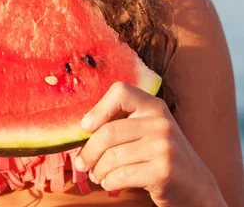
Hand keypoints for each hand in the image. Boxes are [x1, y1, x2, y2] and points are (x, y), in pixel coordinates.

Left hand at [75, 82, 220, 206]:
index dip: (98, 108)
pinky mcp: (164, 171)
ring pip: (113, 157)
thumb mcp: (148, 130)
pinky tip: (110, 183)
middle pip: (109, 132)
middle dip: (89, 151)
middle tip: (81, 163)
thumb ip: (123, 123)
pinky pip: (123, 176)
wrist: (196, 186)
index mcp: (153, 106)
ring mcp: (164, 147)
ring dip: (98, 170)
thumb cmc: (160, 155)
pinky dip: (110, 182)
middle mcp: (160, 122)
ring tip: (97, 175)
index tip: (86, 127)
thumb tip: (81, 129)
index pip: (120, 91)